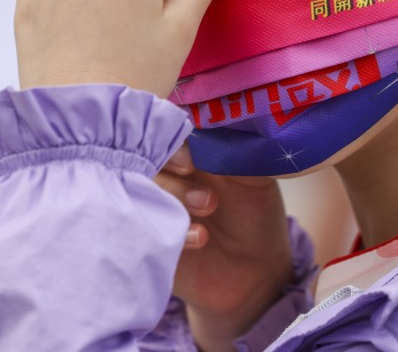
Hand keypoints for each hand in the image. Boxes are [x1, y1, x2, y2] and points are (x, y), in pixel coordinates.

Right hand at [159, 145, 293, 351]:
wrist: (254, 272)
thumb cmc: (254, 216)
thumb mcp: (255, 177)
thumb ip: (237, 150)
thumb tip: (222, 125)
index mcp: (188, 151)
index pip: (168, 128)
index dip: (174, 130)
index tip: (192, 140)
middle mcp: (164, 175)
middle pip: (147, 152)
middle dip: (169, 157)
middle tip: (190, 167)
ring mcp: (152, 206)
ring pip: (141, 186)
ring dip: (174, 191)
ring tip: (208, 205)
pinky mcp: (147, 238)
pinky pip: (143, 226)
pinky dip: (172, 228)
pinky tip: (201, 237)